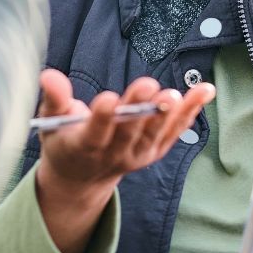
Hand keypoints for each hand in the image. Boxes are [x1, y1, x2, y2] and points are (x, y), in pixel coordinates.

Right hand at [33, 69, 214, 252]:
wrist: (82, 177)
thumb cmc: (64, 141)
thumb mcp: (51, 121)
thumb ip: (54, 99)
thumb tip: (48, 75)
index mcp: (83, 147)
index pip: (94, 134)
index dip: (101, 118)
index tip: (108, 99)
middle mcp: (113, 155)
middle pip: (128, 132)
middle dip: (139, 109)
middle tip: (149, 86)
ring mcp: (137, 155)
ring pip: (155, 134)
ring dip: (167, 114)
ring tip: (176, 94)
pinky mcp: (155, 151)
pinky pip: (175, 131)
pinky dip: (190, 112)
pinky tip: (205, 90)